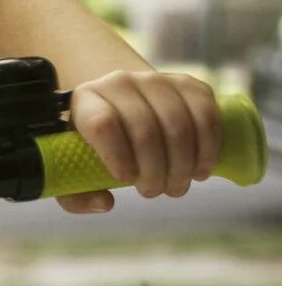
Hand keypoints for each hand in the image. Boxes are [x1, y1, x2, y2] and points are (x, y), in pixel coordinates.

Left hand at [60, 70, 220, 213]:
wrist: (124, 103)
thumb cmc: (99, 144)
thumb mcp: (77, 168)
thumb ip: (77, 196)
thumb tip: (106, 204)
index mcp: (86, 99)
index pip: (102, 123)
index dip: (117, 155)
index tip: (126, 180)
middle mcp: (120, 82)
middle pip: (145, 130)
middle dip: (154, 171)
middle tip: (153, 192)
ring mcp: (156, 81)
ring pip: (178, 126)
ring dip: (182, 166)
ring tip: (176, 186)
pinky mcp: (189, 85)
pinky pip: (206, 117)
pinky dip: (207, 150)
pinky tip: (199, 171)